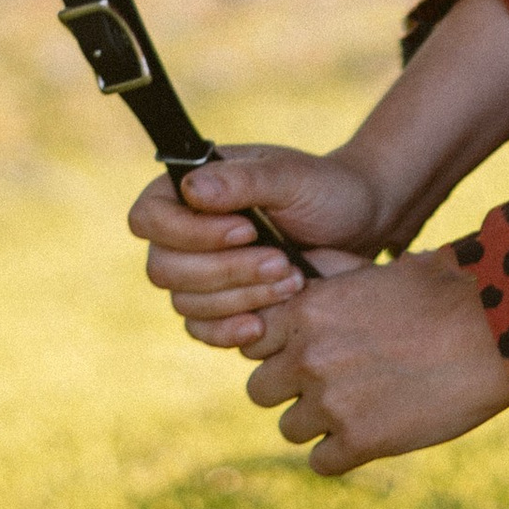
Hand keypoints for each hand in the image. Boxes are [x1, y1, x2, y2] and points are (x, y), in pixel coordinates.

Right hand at [128, 146, 383, 350]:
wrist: (359, 227)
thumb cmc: (324, 190)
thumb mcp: (290, 177)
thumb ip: (242, 181)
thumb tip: (189, 189)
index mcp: (190, 188)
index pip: (149, 217)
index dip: (189, 232)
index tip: (246, 230)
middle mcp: (185, 231)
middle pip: (163, 268)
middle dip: (225, 271)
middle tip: (281, 261)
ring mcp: (199, 272)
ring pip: (184, 304)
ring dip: (237, 298)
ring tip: (291, 281)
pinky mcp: (220, 306)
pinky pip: (201, 330)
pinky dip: (228, 330)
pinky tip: (262, 326)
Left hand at [244, 247, 508, 474]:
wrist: (487, 328)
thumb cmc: (435, 290)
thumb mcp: (369, 271)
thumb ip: (324, 281)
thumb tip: (294, 275)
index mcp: (305, 309)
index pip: (251, 340)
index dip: (274, 347)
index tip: (297, 349)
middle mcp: (307, 356)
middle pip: (260, 389)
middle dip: (289, 388)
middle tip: (326, 382)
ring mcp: (331, 402)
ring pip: (290, 428)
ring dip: (316, 422)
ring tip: (356, 405)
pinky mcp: (361, 441)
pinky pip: (322, 462)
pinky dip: (341, 453)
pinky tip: (369, 433)